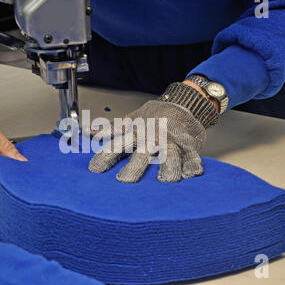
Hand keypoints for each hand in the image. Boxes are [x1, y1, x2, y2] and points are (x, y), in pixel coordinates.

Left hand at [88, 82, 218, 182]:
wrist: (184, 103)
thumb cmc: (156, 115)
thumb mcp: (132, 118)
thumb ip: (114, 128)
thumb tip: (91, 133)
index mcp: (136, 131)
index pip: (117, 145)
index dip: (105, 157)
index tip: (94, 170)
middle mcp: (152, 137)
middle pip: (141, 155)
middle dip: (133, 169)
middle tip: (124, 181)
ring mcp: (172, 141)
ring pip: (169, 157)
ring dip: (167, 169)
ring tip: (165, 181)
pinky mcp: (189, 145)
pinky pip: (192, 157)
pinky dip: (193, 166)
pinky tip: (191, 175)